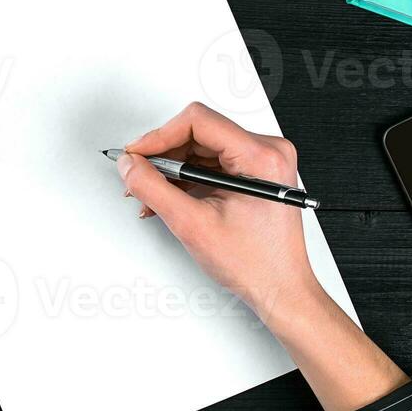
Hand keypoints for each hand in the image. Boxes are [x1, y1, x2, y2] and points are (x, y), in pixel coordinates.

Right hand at [118, 102, 407, 410]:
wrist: (281, 289)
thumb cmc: (256, 264)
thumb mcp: (193, 225)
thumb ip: (153, 189)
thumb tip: (131, 167)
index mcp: (261, 157)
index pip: (199, 121)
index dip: (159, 135)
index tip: (136, 154)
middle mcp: (267, 151)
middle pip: (199, 132)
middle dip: (163, 154)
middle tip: (137, 174)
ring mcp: (263, 161)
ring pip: (202, 147)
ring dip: (172, 168)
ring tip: (150, 192)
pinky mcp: (255, 173)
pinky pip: (213, 162)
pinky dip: (187, 177)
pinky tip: (168, 196)